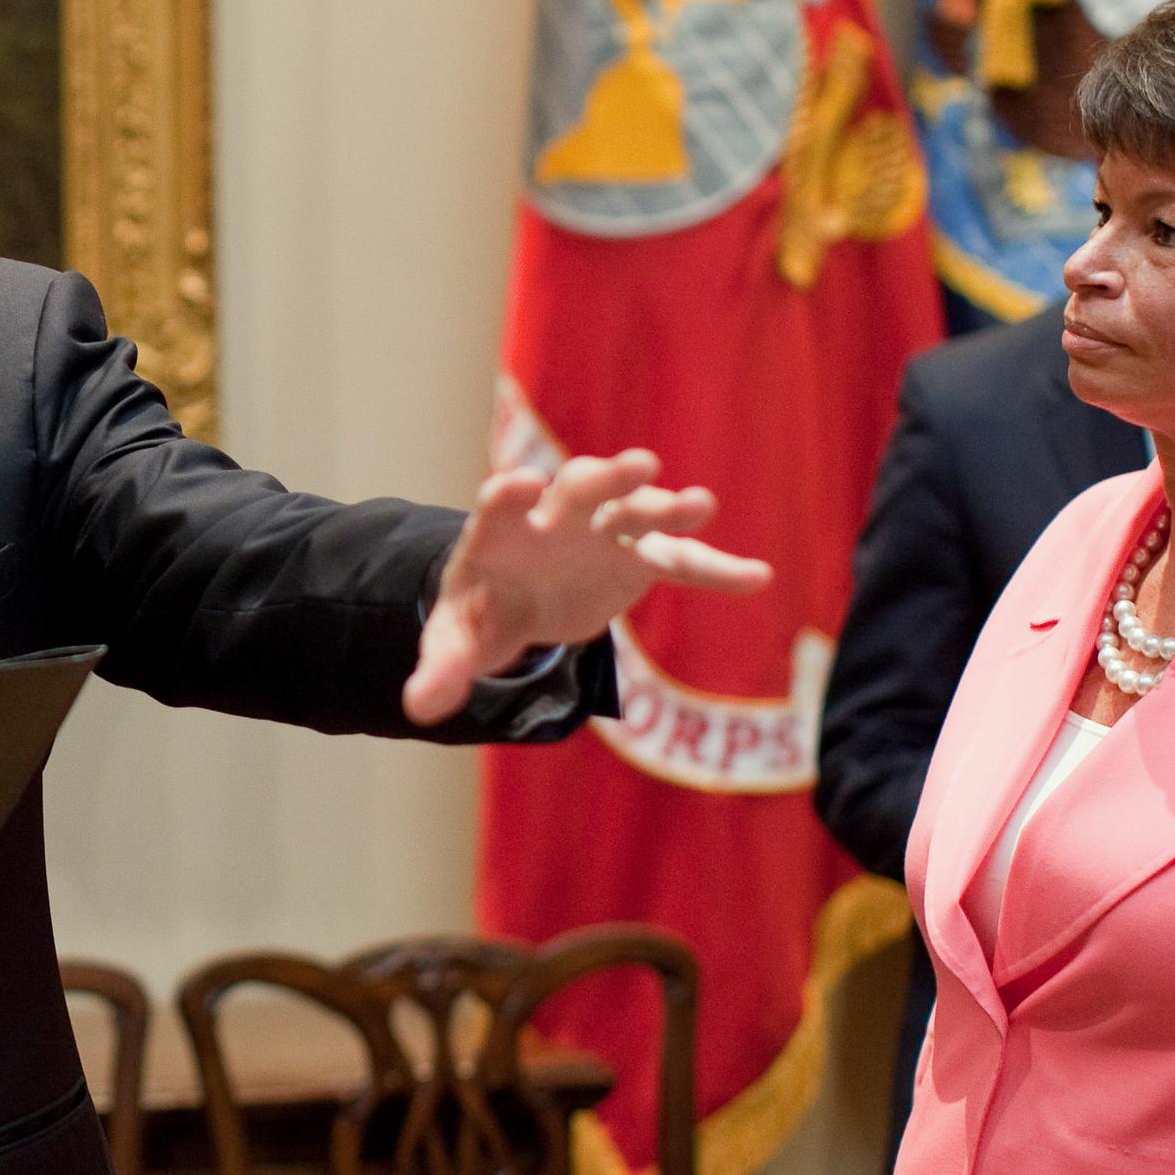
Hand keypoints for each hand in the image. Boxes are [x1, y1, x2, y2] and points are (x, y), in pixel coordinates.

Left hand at [404, 449, 772, 723]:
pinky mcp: (637, 559)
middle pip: (578, 489)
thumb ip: (441, 670)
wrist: (516, 597)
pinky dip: (716, 569)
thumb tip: (418, 708)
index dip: (510, 495)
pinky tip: (757, 576)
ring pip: (636, 512)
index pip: (500, 505)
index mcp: (499, 532)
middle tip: (636, 466)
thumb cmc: (480, 612)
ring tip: (700, 504)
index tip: (522, 485)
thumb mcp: (456, 644)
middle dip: (603, 479)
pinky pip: (682, 561)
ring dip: (665, 506)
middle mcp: (555, 520)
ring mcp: (601, 534)